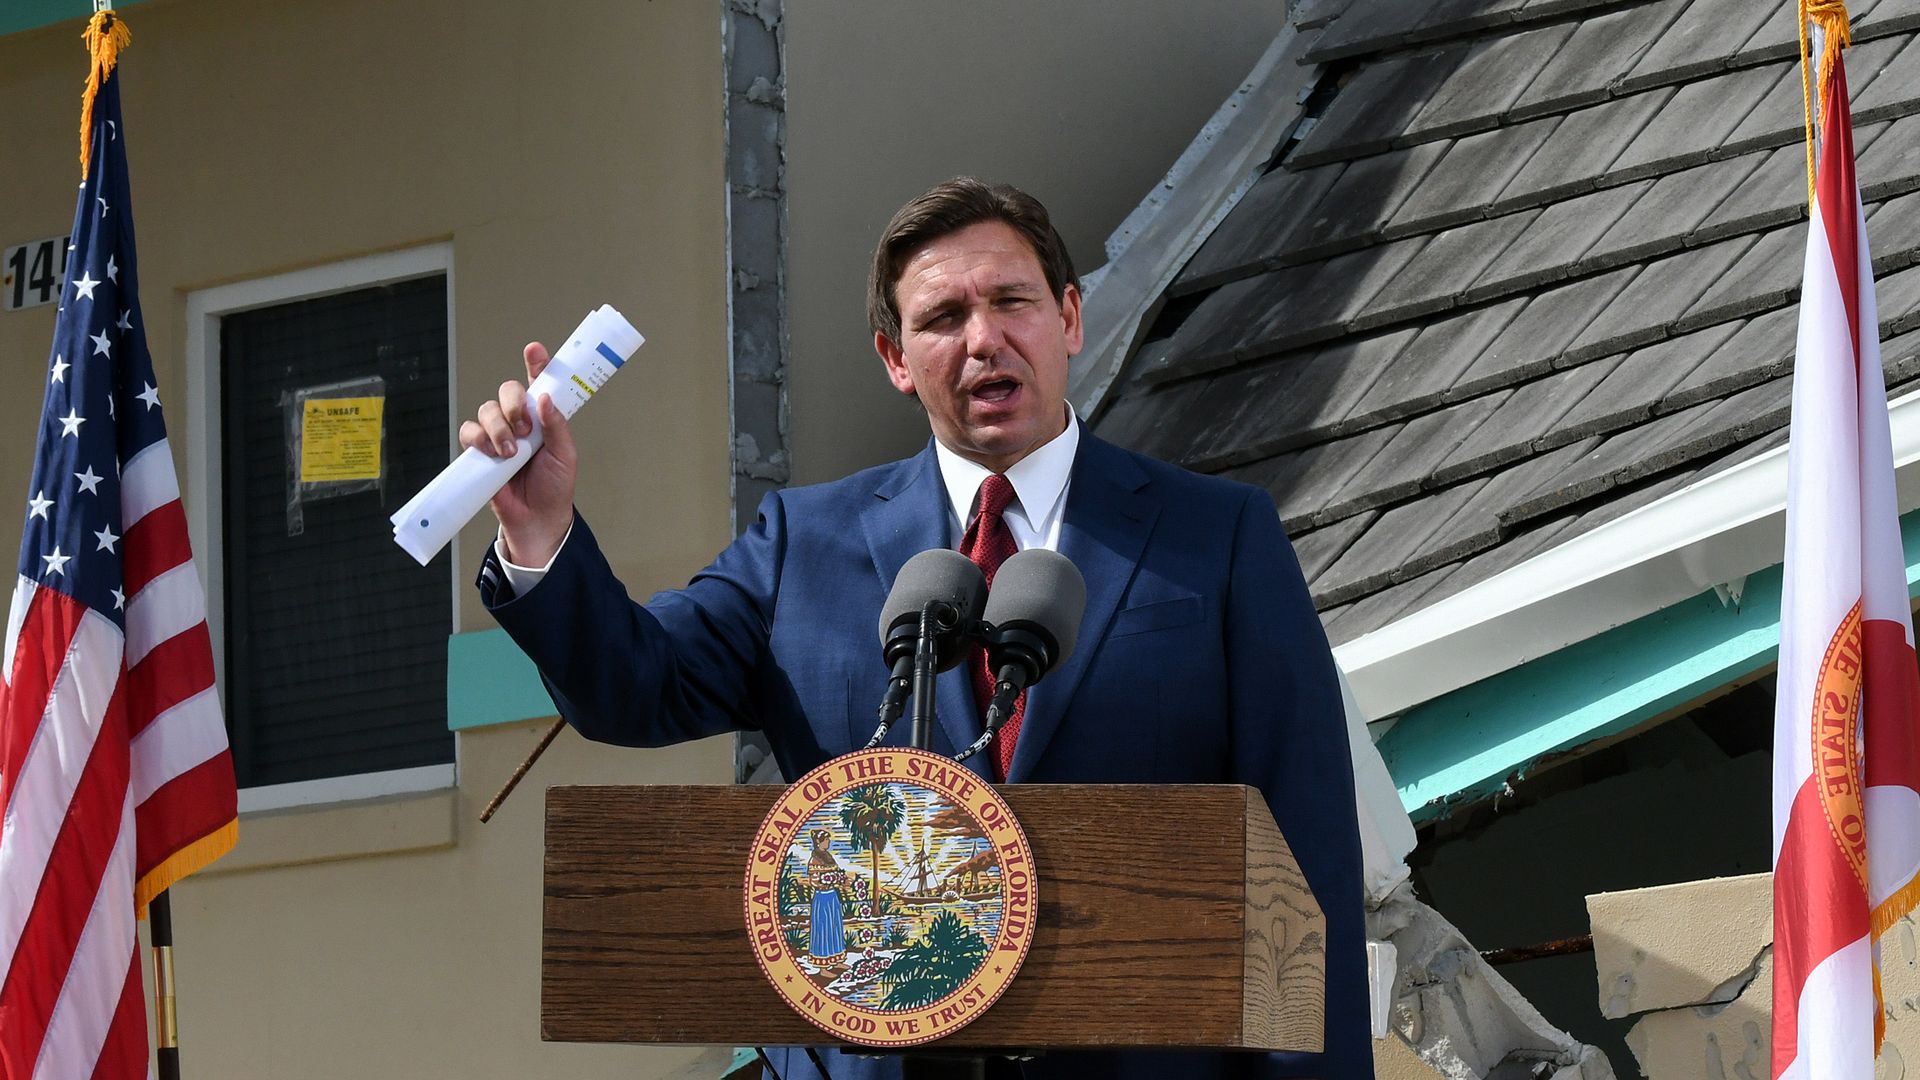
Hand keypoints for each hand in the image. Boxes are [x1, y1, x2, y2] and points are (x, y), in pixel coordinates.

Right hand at [458, 342, 575, 565]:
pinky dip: (478, 438)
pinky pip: (469, 431)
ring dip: (498, 427)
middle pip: (507, 390)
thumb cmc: (554, 487)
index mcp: (543, 417)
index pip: (539, 383)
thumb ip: (557, 426)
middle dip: (513, 404)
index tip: (534, 350)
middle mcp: (519, 421)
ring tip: (510, 453)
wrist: (536, 519)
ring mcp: (498, 434)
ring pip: (487, 410)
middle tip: (525, 428)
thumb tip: (543, 398)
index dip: (537, 363)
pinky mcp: (480, 451)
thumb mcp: (565, 455)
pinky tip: (491, 454)